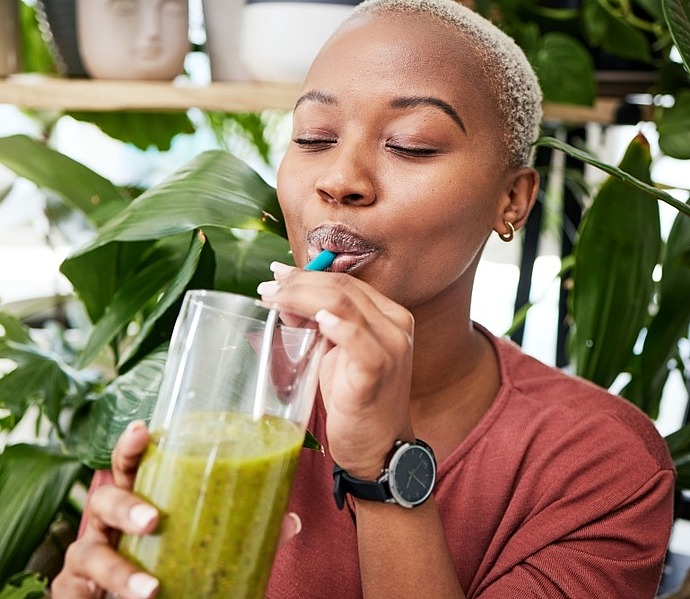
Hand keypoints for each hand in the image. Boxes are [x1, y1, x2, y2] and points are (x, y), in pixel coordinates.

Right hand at [52, 420, 302, 597]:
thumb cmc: (167, 558)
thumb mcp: (198, 539)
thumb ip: (239, 527)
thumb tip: (290, 521)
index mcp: (139, 497)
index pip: (131, 464)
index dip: (132, 445)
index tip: (144, 429)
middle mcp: (108, 521)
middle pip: (106, 498)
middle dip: (127, 505)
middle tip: (155, 519)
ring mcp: (89, 554)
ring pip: (90, 551)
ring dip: (120, 569)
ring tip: (151, 588)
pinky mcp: (77, 589)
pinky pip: (77, 591)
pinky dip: (97, 597)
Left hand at [258, 262, 415, 478]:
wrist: (379, 448)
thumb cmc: (357, 400)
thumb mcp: (336, 354)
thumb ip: (319, 324)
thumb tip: (286, 299)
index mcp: (389, 316)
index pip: (345, 282)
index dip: (308, 274)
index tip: (278, 275)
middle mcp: (395, 325)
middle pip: (342, 287)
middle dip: (298, 283)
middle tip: (267, 287)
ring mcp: (390, 347)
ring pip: (343, 304)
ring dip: (301, 297)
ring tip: (272, 299)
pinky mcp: (378, 371)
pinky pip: (356, 338)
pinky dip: (335, 325)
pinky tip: (314, 321)